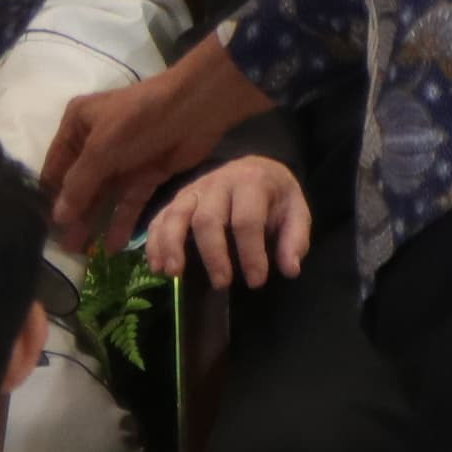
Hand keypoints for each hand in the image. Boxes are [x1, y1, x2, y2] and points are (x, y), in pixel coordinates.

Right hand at [44, 38, 272, 252]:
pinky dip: (122, 221)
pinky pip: (129, 202)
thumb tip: (57, 218)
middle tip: (65, 247)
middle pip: (79, 186)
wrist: (195, 109)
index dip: (50, 197)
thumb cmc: (137, 120)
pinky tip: (114, 245)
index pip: (56, 167)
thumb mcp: (101, 149)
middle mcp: (95, 144)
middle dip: (73, 215)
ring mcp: (121, 161)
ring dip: (94, 222)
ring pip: (104, 197)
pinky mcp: (145, 174)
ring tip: (84, 252)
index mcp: (77, 126)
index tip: (44, 228)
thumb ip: (79, 185)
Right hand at [143, 153, 312, 288]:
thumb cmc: (274, 197)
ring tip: (174, 273)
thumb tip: (290, 269)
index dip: (251, 253)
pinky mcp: (177, 199)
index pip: (247, 220)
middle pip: (207, 219)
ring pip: (176, 215)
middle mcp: (217, 183)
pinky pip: (159, 218)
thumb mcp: (296, 212)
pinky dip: (154, 242)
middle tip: (222, 283)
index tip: (257, 281)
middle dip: (213, 254)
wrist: (254, 168)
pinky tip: (156, 266)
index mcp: (251, 182)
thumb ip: (295, 239)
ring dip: (172, 245)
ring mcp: (192, 190)